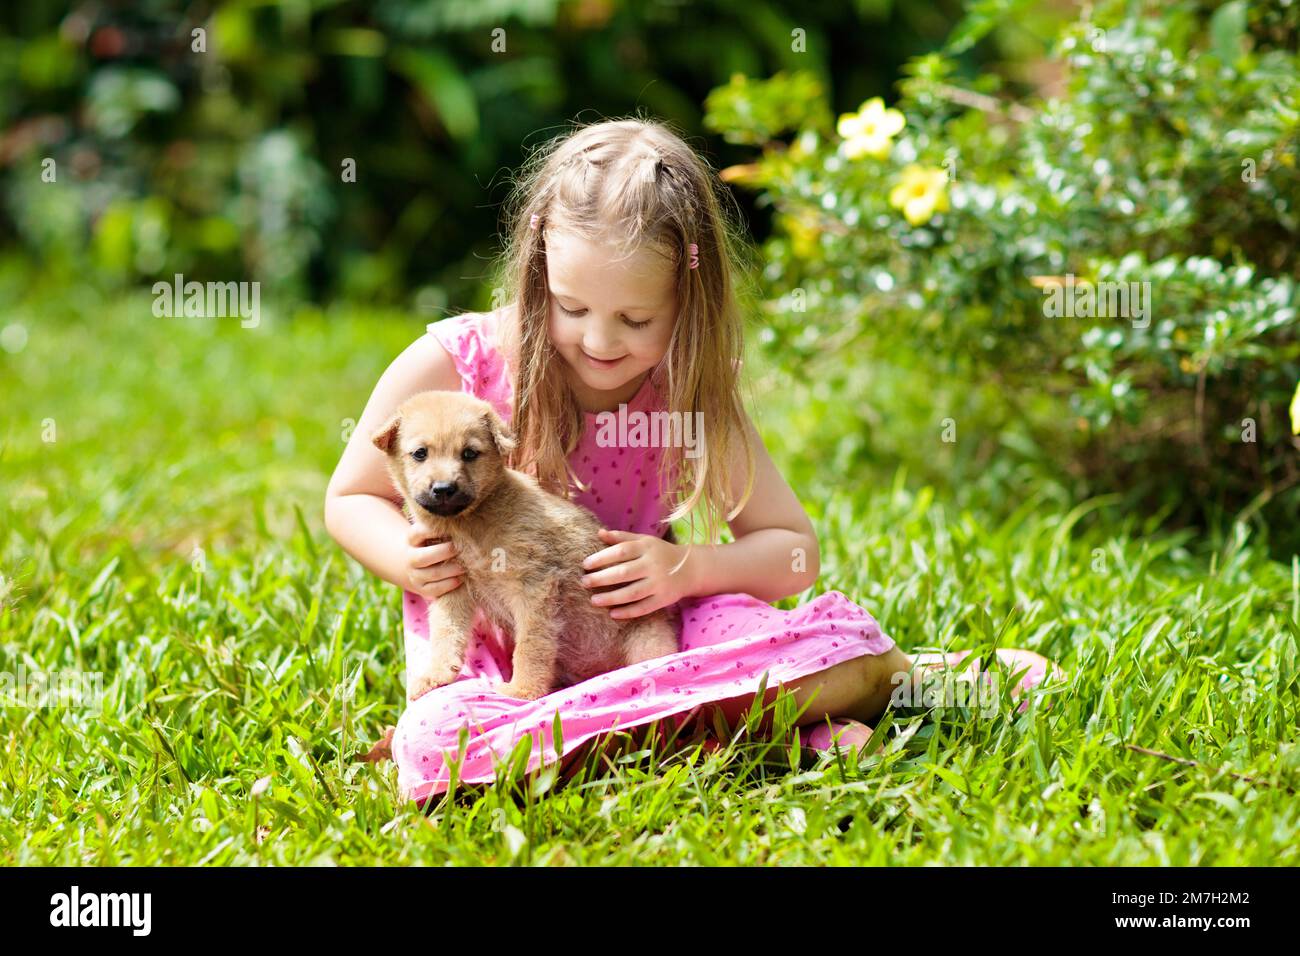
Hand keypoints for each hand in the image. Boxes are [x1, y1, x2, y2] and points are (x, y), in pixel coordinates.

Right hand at [406, 525, 464, 601]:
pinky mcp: (422, 589)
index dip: (432, 530)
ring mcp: (415, 575)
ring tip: (464, 566)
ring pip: (433, 574)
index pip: (417, 533)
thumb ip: (443, 528)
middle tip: (460, 549)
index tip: (450, 528)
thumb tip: (465, 523)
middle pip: (424, 557)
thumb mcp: (432, 534)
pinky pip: (435, 589)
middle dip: (445, 552)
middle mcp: (411, 558)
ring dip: (451, 570)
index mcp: (412, 540)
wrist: (417, 566)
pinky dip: (449, 584)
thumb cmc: (433, 544)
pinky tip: (460, 579)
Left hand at [580, 528, 694, 619]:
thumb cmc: (660, 553)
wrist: (691, 568)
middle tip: (584, 582)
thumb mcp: (644, 541)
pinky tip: (613, 613)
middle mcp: (653, 565)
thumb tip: (599, 533)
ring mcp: (659, 583)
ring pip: (632, 593)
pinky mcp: (664, 599)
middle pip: (624, 573)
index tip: (585, 564)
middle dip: (601, 579)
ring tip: (593, 600)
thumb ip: (622, 537)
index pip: (621, 551)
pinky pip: (644, 607)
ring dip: (611, 598)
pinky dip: (628, 611)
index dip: (601, 558)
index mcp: (647, 547)